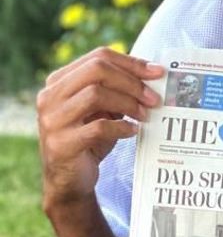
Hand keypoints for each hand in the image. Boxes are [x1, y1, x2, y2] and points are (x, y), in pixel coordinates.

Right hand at [37, 47, 163, 211]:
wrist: (71, 180)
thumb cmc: (92, 137)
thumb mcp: (104, 107)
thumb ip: (119, 87)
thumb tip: (155, 73)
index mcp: (59, 81)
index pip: (99, 56)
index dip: (132, 62)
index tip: (158, 73)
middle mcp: (50, 96)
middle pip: (97, 70)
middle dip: (132, 81)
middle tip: (154, 97)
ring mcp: (52, 120)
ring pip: (95, 94)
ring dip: (128, 103)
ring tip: (145, 114)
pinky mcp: (60, 144)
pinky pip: (98, 127)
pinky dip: (121, 127)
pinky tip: (133, 131)